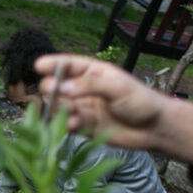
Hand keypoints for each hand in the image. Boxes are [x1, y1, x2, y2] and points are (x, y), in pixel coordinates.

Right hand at [35, 54, 166, 149]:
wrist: (154, 129)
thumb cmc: (141, 101)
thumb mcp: (117, 87)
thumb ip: (89, 86)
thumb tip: (61, 87)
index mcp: (93, 72)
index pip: (68, 65)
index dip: (53, 64)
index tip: (38, 66)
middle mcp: (84, 89)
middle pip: (57, 87)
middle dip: (53, 90)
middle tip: (55, 94)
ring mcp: (83, 108)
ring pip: (59, 107)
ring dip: (59, 110)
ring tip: (70, 114)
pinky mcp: (84, 127)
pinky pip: (67, 125)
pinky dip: (66, 125)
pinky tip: (73, 125)